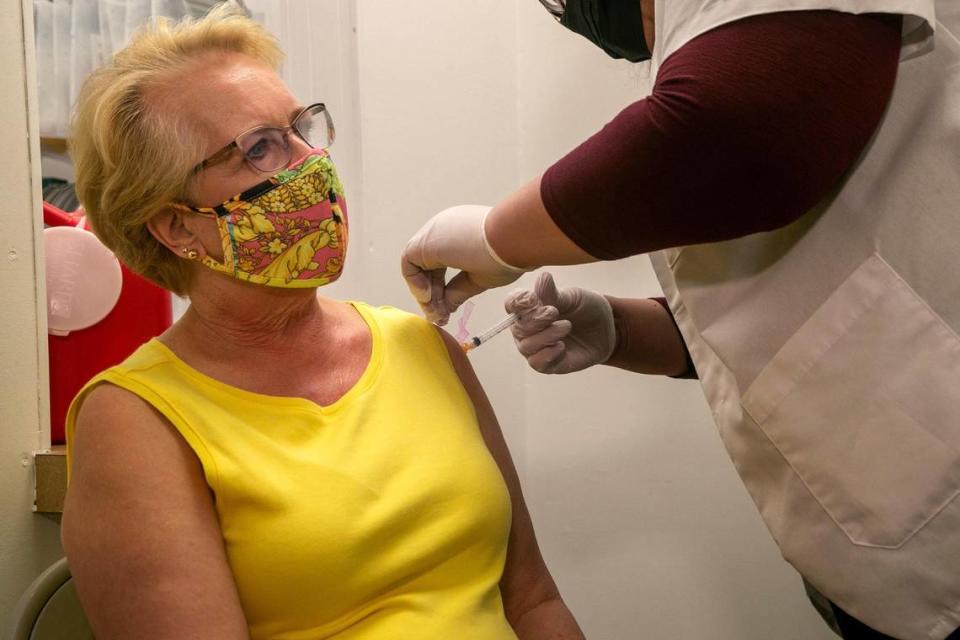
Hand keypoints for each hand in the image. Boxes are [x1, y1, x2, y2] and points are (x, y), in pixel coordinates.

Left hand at [401, 205, 527, 324]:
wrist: (516, 236)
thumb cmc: (508, 254)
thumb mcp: (480, 278)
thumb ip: (459, 291)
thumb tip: (445, 307)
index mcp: (460, 234)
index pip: (440, 264)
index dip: (441, 290)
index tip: (448, 311)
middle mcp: (444, 230)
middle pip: (427, 266)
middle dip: (431, 295)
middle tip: (439, 318)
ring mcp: (434, 232)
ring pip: (417, 266)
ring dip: (424, 293)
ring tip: (437, 313)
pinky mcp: (426, 241)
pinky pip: (408, 263)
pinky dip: (415, 283)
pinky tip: (430, 297)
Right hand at [505, 272, 615, 373]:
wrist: (606, 329)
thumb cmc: (585, 309)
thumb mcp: (573, 297)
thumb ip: (554, 293)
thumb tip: (543, 277)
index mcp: (529, 308)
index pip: (511, 304)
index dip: (517, 302)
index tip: (533, 298)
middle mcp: (527, 328)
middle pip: (517, 327)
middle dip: (536, 319)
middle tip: (555, 312)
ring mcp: (536, 347)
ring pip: (526, 346)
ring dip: (546, 336)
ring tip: (566, 326)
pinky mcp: (547, 364)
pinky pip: (537, 363)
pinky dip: (548, 354)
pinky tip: (562, 346)